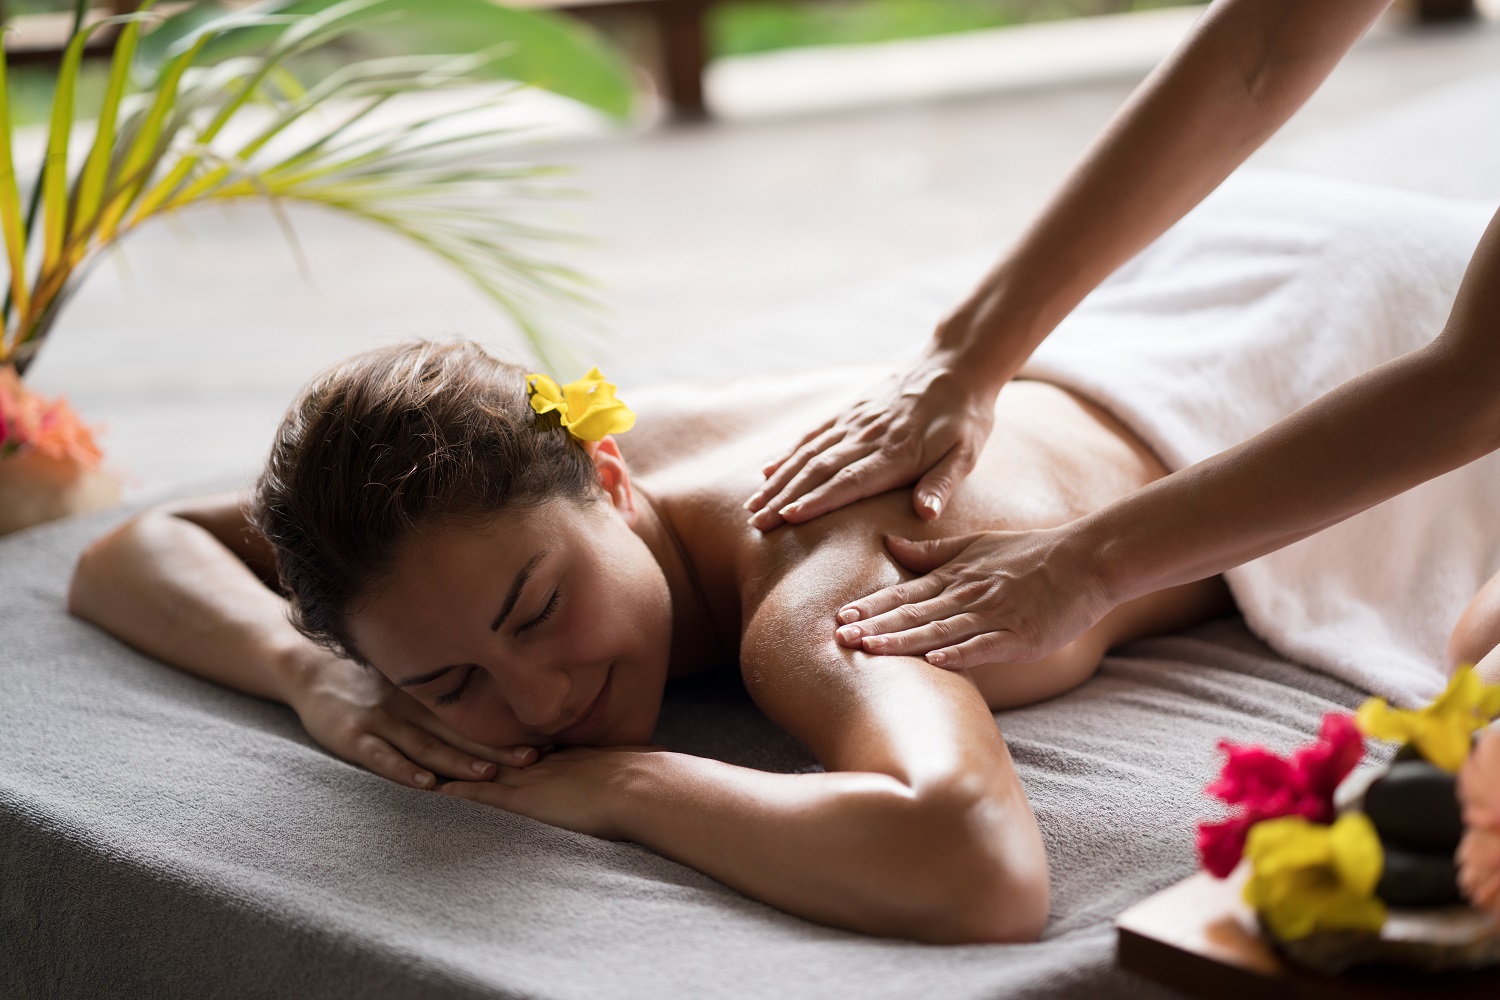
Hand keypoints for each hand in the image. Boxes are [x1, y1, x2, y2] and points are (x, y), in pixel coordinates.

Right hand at [289, 654, 538, 789]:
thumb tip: (495, 708)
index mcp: (428, 696)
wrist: (308, 668)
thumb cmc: (366, 682)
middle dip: (498, 748)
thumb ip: (442, 695)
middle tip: (535, 759)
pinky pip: (382, 756)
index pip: (476, 715)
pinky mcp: (352, 736)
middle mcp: (410, 706)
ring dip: (459, 761)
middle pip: (460, 731)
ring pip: (427, 745)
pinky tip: (427, 784)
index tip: (547, 739)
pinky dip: (405, 770)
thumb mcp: (408, 680)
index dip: (509, 729)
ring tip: (490, 775)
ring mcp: (382, 720)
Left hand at [438, 745, 665, 839]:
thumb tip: (652, 758)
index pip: (526, 741)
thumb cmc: (651, 777)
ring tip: (423, 754)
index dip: (503, 736)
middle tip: (436, 726)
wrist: (646, 787)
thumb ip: (628, 761)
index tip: (483, 728)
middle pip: (495, 746)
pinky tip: (433, 792)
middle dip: (466, 740)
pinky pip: (482, 797)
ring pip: (481, 767)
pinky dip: (457, 793)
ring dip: (453, 763)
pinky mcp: (526, 801)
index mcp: (567, 751)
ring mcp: (533, 777)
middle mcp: (544, 758)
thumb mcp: (634, 762)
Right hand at [745, 351, 997, 530]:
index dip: (820, 500)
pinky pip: (812, 435)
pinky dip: (787, 454)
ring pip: (808, 454)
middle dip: (785, 498)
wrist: (955, 364)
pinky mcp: (848, 412)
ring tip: (753, 505)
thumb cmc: (964, 417)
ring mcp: (854, 422)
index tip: (790, 517)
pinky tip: (768, 471)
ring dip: (779, 481)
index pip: (852, 480)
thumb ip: (942, 484)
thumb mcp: (966, 453)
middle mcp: (868, 436)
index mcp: (897, 452)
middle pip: (819, 470)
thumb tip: (926, 514)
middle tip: (757, 523)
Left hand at [832, 529, 1111, 669]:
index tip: (840, 616)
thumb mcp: (976, 545)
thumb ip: (931, 551)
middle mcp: (969, 596)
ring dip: (904, 641)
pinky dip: (961, 654)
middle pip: (914, 614)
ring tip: (870, 649)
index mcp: (956, 577)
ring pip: (941, 630)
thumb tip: (888, 541)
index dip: (872, 605)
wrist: (1086, 561)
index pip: (905, 593)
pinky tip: (936, 661)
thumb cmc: (1030, 554)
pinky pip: (985, 647)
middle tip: (839, 637)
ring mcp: (995, 617)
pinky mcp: (1021, 637)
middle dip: (875, 626)